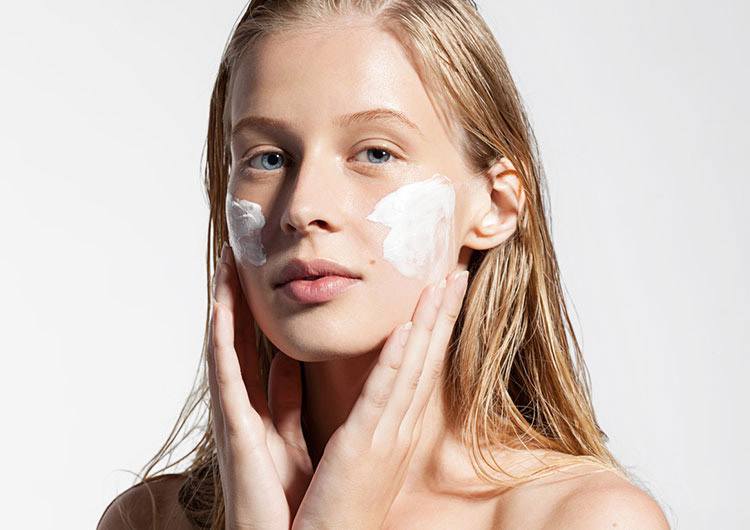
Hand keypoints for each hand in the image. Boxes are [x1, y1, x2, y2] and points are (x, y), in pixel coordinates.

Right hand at [208, 243, 313, 529]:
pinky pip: (227, 374)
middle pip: (240, 339)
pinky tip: (221, 307)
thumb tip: (288, 359)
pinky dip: (222, 338)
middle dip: (238, 297)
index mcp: (265, 408)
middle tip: (238, 253)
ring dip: (225, 304)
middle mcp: (245, 406)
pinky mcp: (235, 429)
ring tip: (226, 264)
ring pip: (228, 346)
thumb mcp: (291, 434)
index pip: (260, 346)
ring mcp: (236, 416)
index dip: (257, 311)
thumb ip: (286, 397)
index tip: (262, 274)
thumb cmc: (289, 498)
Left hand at [291, 268, 469, 529]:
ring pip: (413, 368)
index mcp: (392, 427)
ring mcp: (387, 436)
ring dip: (429, 323)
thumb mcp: (338, 449)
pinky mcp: (365, 446)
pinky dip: (396, 361)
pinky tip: (407, 330)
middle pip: (425, 360)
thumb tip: (303, 368)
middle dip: (442, 314)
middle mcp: (399, 428)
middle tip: (458, 272)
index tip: (441, 291)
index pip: (417, 366)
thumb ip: (331, 406)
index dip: (432, 326)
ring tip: (444, 284)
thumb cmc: (330, 505)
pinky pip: (383, 396)